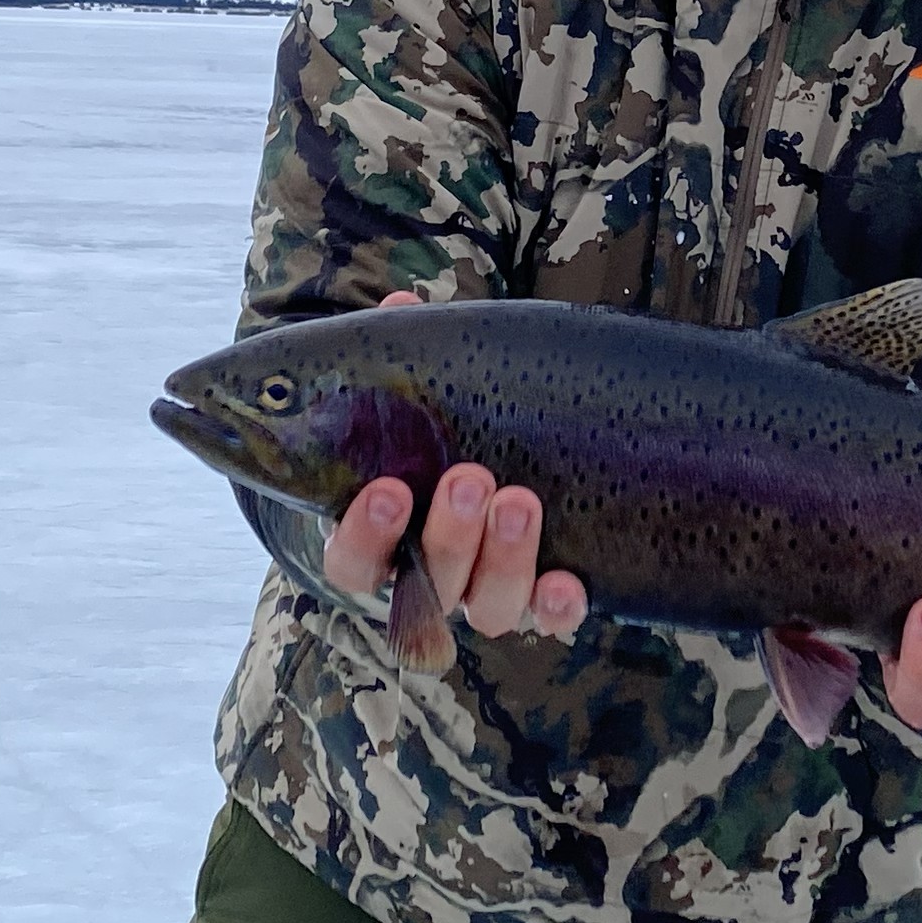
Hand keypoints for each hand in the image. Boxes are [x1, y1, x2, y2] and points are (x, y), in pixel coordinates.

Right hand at [317, 290, 588, 642]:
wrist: (503, 446)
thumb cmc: (442, 425)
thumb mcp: (422, 392)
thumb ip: (406, 358)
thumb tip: (402, 304)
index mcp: (380, 535)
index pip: (351, 561)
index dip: (365, 536)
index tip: (388, 490)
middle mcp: (428, 576)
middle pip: (427, 584)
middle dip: (449, 535)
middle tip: (470, 478)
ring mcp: (485, 591)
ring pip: (486, 608)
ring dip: (503, 560)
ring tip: (520, 500)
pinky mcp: (540, 596)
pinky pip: (548, 619)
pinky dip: (556, 607)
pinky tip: (570, 582)